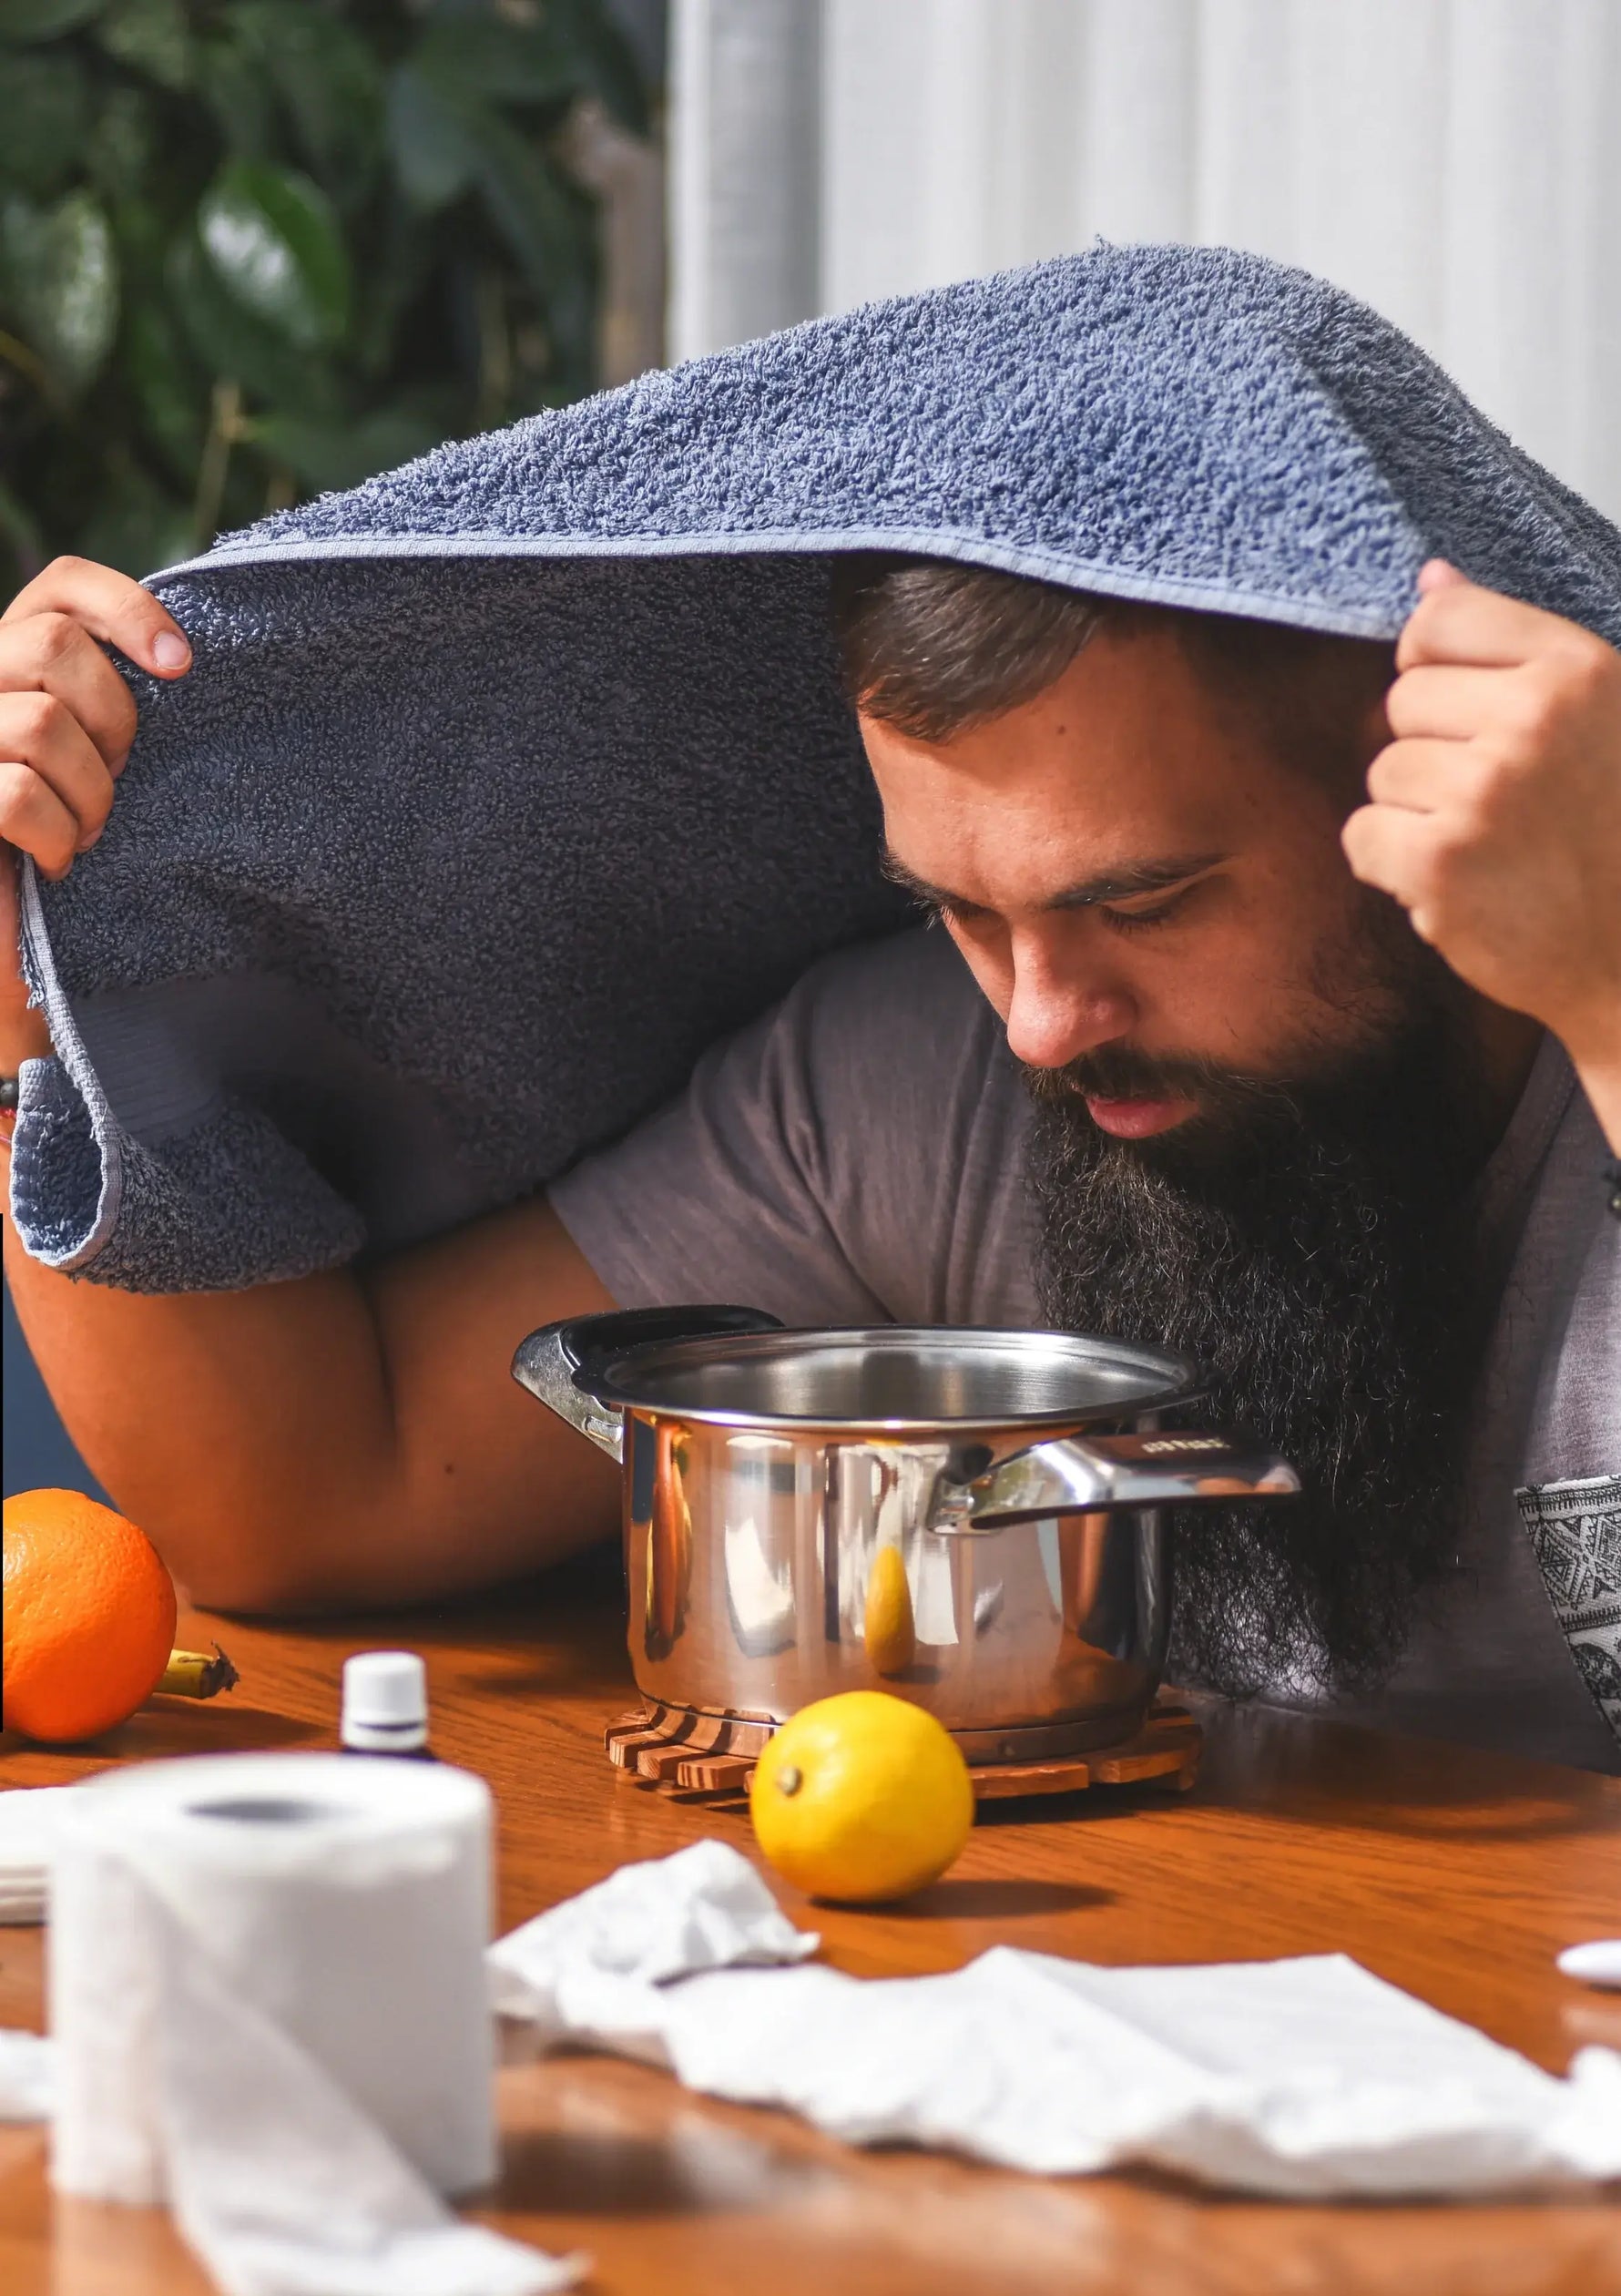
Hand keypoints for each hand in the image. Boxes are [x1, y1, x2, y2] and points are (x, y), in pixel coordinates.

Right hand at [0, 558, 191, 1061]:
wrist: (10, 958)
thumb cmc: (67, 860)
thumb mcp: (100, 767)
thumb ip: (112, 708)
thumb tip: (181, 661)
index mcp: (7, 662)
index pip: (61, 586)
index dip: (124, 606)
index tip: (182, 666)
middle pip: (55, 646)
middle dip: (111, 720)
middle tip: (118, 780)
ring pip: (41, 723)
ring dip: (88, 792)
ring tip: (87, 834)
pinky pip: (15, 793)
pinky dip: (54, 835)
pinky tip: (58, 863)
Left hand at [1343, 561, 1620, 1073]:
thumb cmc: (1611, 831)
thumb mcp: (1595, 714)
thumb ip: (1510, 644)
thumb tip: (1429, 576)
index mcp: (1575, 669)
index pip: (1437, 622)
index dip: (1435, 670)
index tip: (1470, 714)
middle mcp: (1531, 719)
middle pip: (1401, 701)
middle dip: (1433, 751)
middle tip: (1498, 802)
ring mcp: (1483, 791)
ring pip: (1382, 772)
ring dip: (1416, 814)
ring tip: (1487, 845)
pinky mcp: (1440, 862)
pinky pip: (1361, 835)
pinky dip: (1393, 867)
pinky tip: (1455, 883)